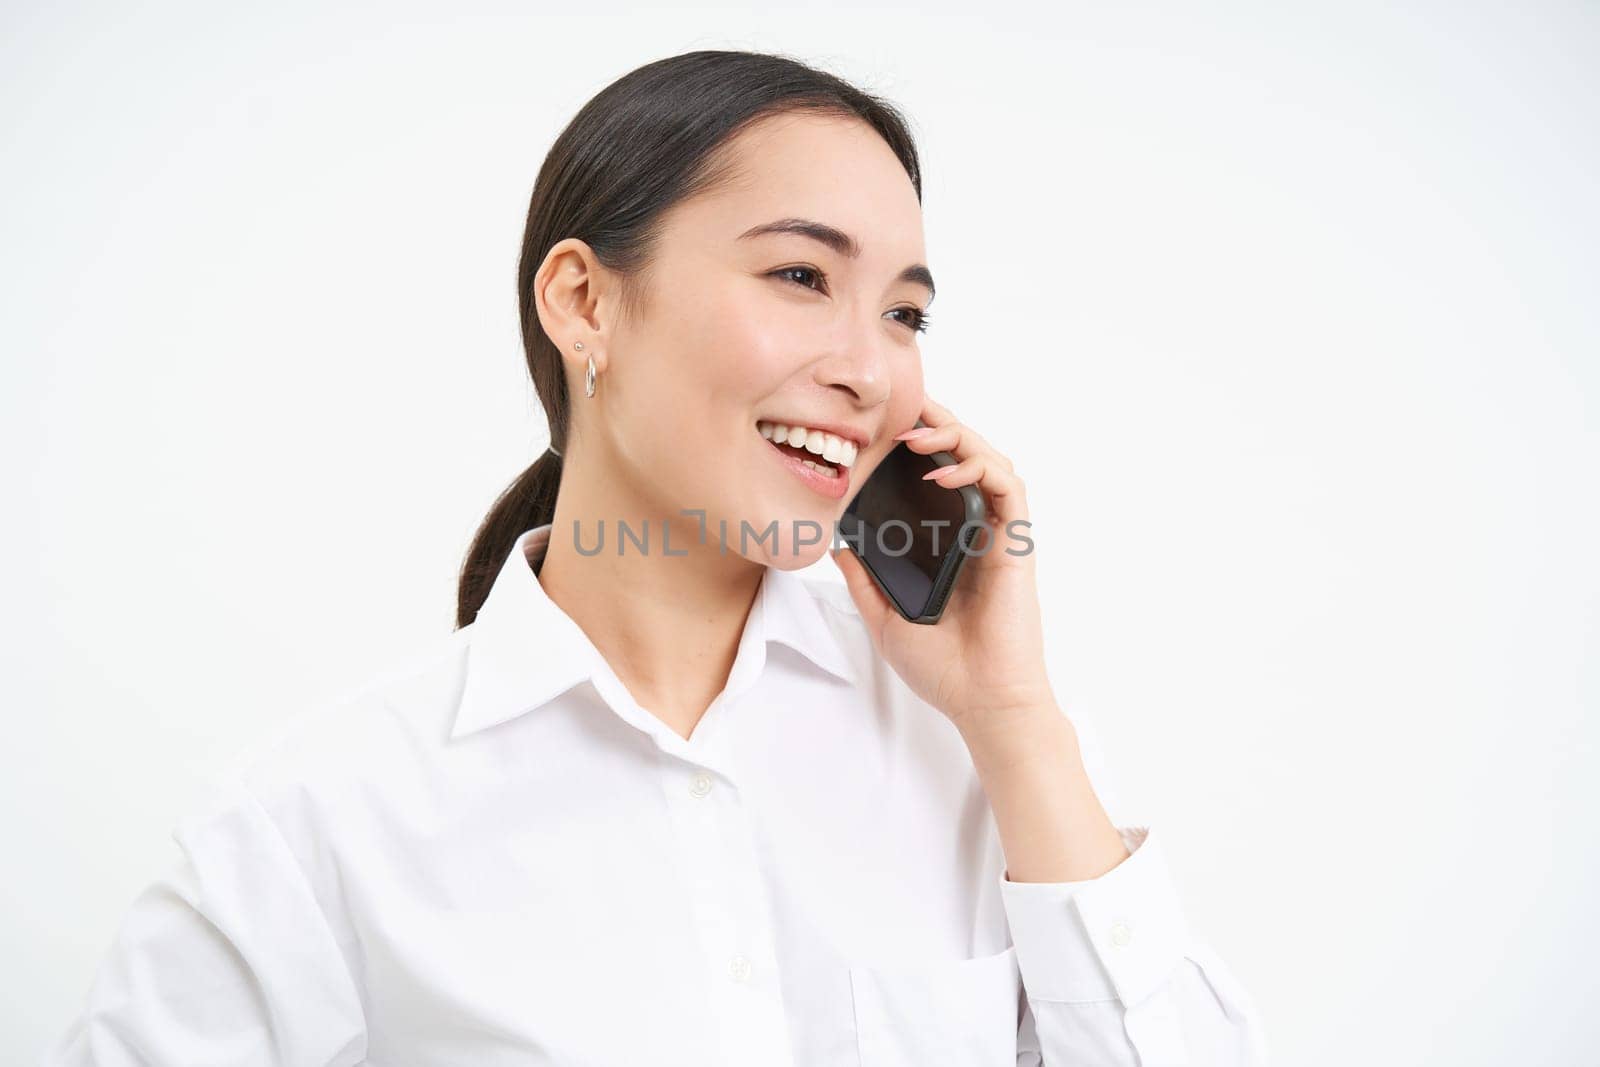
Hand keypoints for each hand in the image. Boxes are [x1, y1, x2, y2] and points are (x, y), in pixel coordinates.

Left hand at [830, 394, 1055, 732]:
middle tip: (903, 407)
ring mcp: (999, 536)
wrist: (982, 701)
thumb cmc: (944, 669)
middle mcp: (977, 532)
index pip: (939, 478)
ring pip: (989, 461)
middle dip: (938, 424)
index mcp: (950, 545)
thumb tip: (835, 543)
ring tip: (918, 433)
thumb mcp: (885, 617)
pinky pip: (1006, 488)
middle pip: (966, 457)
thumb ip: (864, 579)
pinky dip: (978, 468)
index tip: (885, 426)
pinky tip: (941, 471)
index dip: (919, 445)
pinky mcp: (1015, 544)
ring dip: (957, 436)